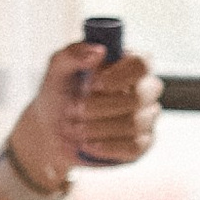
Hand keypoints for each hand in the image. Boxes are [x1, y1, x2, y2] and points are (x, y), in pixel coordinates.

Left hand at [14, 40, 163, 186]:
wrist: (52, 131)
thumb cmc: (59, 93)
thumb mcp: (57, 69)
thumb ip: (73, 53)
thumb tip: (99, 51)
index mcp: (128, 64)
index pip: (142, 64)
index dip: (120, 76)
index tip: (93, 84)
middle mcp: (144, 89)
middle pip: (139, 97)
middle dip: (101, 106)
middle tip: (73, 109)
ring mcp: (146, 118)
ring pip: (134, 124)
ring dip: (97, 127)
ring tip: (73, 128)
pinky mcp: (142, 144)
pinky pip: (133, 147)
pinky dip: (106, 147)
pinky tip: (87, 145)